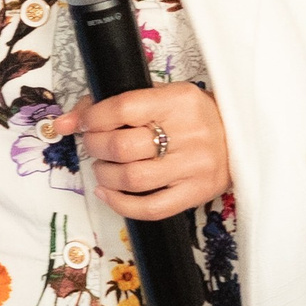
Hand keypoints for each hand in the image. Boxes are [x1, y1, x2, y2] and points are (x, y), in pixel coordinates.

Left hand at [46, 82, 229, 217]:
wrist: (241, 137)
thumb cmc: (192, 116)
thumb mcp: (160, 97)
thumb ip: (112, 104)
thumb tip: (64, 123)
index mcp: (179, 101)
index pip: (122, 108)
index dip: (92, 117)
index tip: (82, 123)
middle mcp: (189, 133)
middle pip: (123, 146)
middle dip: (95, 147)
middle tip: (93, 145)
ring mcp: (194, 166)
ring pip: (132, 179)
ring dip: (104, 175)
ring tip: (103, 168)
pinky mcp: (197, 193)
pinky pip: (151, 208)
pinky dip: (120, 204)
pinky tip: (108, 193)